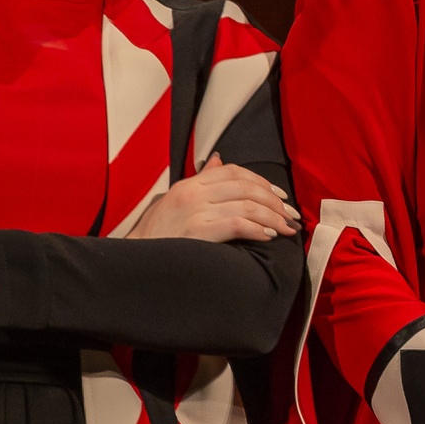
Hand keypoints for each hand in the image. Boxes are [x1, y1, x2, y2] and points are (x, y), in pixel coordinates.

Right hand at [129, 153, 299, 242]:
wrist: (134, 264)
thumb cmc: (155, 238)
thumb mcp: (173, 202)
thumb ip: (200, 181)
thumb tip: (219, 159)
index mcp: (188, 184)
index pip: (233, 171)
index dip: (261, 181)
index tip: (280, 196)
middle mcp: (192, 193)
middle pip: (245, 186)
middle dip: (274, 201)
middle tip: (290, 215)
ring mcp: (194, 211)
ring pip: (247, 204)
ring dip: (273, 217)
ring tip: (286, 229)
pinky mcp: (198, 232)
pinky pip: (237, 224)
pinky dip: (257, 229)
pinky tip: (268, 236)